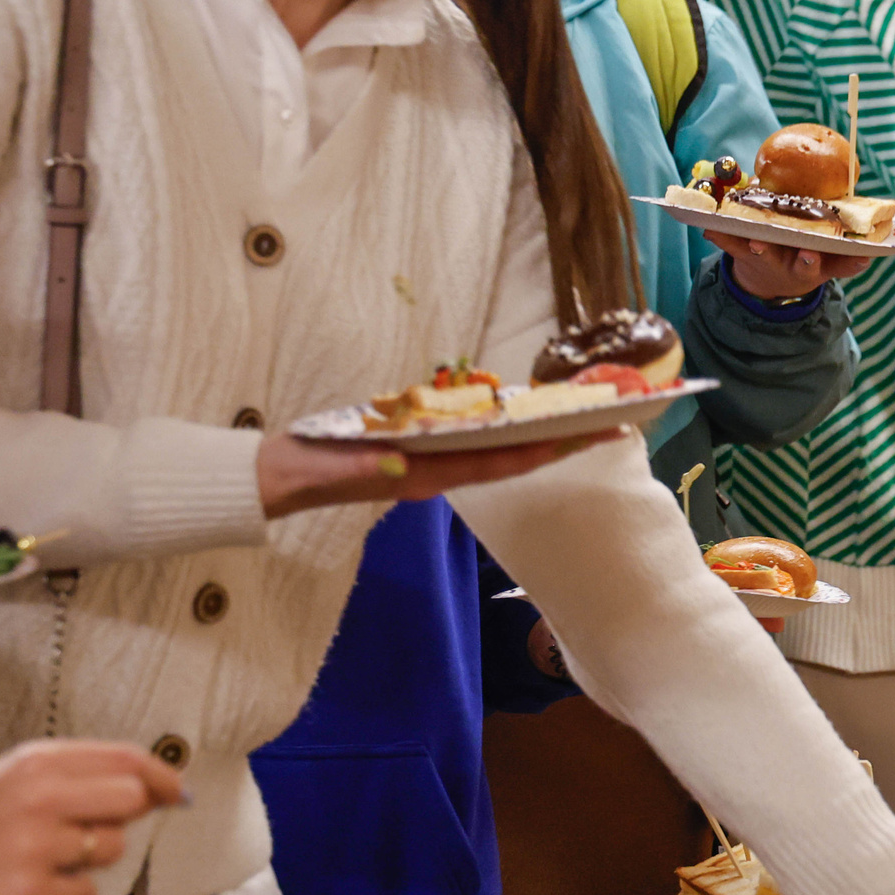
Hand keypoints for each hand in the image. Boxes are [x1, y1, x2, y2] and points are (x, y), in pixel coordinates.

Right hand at [0, 740, 186, 894]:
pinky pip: (87, 894)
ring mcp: (36, 845)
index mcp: (38, 762)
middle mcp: (40, 797)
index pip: (127, 759)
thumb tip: (153, 787)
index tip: (177, 793)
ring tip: (45, 858)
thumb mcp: (16, 776)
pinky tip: (35, 885)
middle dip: (122, 819)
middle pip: (132, 801)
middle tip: (87, 830)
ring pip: (110, 850)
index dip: (163, 777)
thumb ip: (79, 775)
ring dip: (89, 860)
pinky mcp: (29, 890)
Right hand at [257, 430, 626, 520]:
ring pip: (501, 448)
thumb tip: (400, 466)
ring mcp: (433, 462)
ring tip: (584, 416)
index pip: (505, 463)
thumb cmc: (306, 470)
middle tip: (616, 420)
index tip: (597, 435)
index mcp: (428, 476)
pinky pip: (475, 440)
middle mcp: (440, 472)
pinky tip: (525, 416)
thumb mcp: (334, 469)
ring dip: (542, 435)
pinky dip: (506, 429)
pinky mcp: (420, 452)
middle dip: (565, 439)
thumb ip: (366, 469)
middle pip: (516, 455)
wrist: (278, 478)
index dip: (553, 449)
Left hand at [705, 233, 872, 299]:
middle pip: (800, 264)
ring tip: (755, 240)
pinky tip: (709, 226)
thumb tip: (874, 249)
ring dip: (760, 247)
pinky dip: (720, 235)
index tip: (847, 255)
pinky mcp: (742, 253)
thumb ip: (849, 258)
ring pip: (764, 255)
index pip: (831, 264)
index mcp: (815, 265)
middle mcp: (791, 265)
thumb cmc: (806, 260)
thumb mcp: (829, 265)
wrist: (773, 285)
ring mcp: (767, 259)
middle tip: (808, 252)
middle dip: (804, 259)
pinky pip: (730, 244)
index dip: (839, 262)